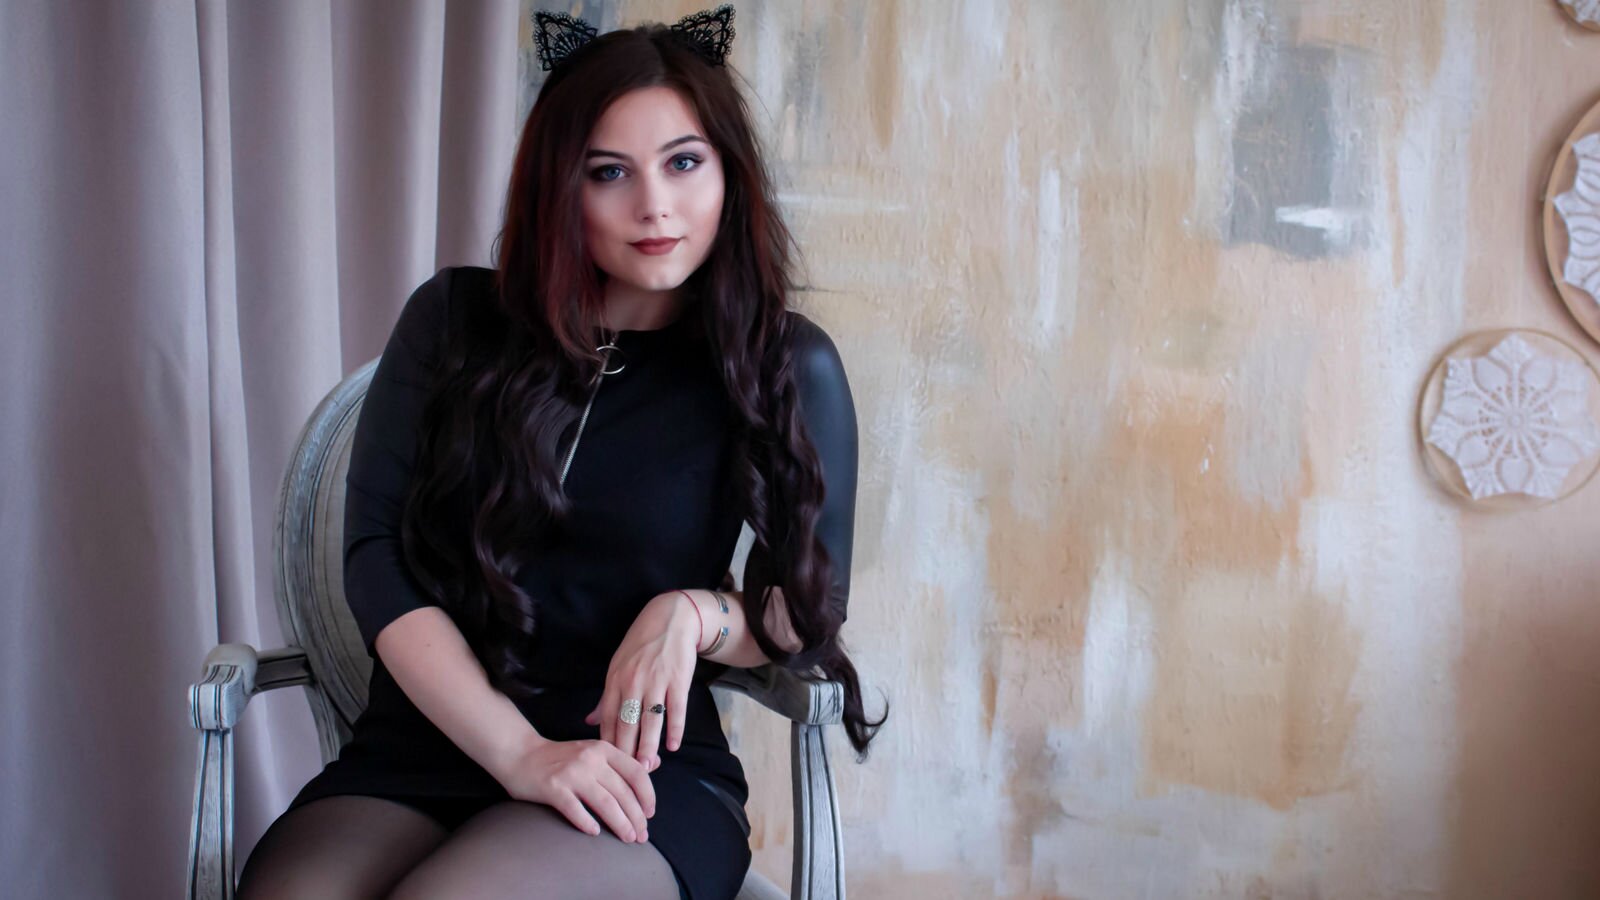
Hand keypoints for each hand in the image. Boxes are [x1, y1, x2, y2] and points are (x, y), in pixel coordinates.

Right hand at [491, 732, 655, 842]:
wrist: (520, 753)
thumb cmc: (560, 758)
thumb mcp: (593, 750)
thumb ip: (621, 760)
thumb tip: (656, 766)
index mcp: (603, 749)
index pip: (636, 773)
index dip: (647, 796)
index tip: (650, 814)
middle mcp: (590, 759)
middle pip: (623, 792)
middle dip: (636, 817)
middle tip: (641, 836)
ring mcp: (571, 773)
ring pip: (605, 803)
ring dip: (620, 824)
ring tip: (627, 838)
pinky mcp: (552, 787)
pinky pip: (575, 809)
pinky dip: (587, 823)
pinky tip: (595, 833)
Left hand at [583, 591, 701, 767]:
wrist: (670, 619)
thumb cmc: (641, 645)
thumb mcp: (617, 667)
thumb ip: (606, 698)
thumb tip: (590, 722)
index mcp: (615, 681)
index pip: (608, 719)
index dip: (609, 744)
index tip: (609, 765)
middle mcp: (633, 682)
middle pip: (627, 724)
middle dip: (627, 751)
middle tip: (629, 774)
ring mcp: (656, 681)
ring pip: (650, 720)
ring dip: (649, 745)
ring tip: (649, 766)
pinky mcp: (678, 680)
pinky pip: (676, 709)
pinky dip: (675, 729)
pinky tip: (673, 746)